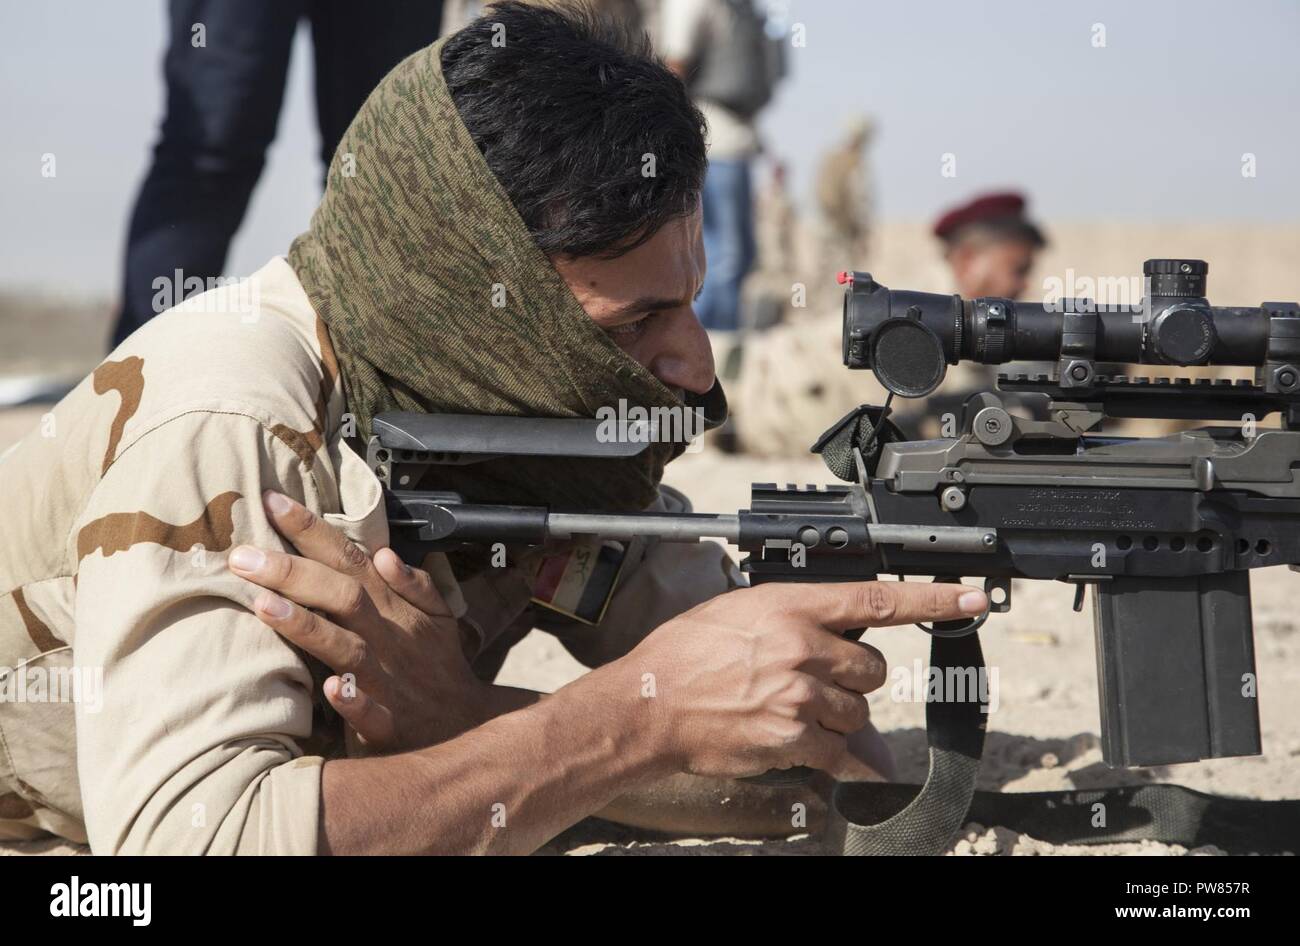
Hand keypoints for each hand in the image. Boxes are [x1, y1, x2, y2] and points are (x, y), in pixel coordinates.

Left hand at [229, 490, 485, 753]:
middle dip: (292, 572)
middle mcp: (387, 637)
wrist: (466, 729)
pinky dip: (351, 699)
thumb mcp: (439, 618)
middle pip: (340, 595)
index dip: (313, 529)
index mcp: (394, 609)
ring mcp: (385, 680)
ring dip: (306, 626)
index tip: (272, 502)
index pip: (351, 558)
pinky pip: (367, 711)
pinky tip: (329, 688)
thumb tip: (386, 553)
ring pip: (344, 647)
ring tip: (262, 604)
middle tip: (241, 555)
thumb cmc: (438, 668)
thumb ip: (415, 584)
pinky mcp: (385, 724)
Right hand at [624, 580, 986, 778]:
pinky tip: (830, 757)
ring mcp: (797, 695)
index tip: (972, 597)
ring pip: (859, 711)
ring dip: (839, 716)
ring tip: (794, 710)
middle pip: (874, 668)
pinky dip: (844, 760)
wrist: (648, 703)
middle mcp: (800, 647)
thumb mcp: (739, 609)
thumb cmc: (685, 653)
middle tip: (816, 681)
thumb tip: (838, 628)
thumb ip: (794, 615)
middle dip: (855, 678)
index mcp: (790, 606)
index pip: (876, 599)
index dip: (932, 598)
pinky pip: (842, 754)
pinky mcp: (791, 738)